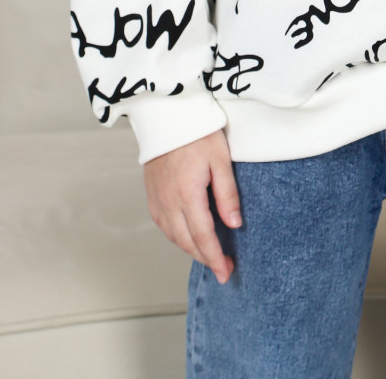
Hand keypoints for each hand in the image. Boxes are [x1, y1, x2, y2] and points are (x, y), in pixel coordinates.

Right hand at [143, 128, 242, 283]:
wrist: (167, 113)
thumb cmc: (197, 132)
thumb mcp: (220, 160)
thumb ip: (227, 194)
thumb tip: (234, 225)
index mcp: (187, 195)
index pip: (203, 237)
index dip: (215, 258)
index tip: (226, 273)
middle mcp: (168, 201)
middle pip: (187, 241)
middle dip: (205, 258)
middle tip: (222, 269)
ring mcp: (157, 198)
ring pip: (173, 236)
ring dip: (191, 249)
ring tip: (209, 254)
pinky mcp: (151, 193)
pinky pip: (163, 224)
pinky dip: (176, 235)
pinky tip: (187, 235)